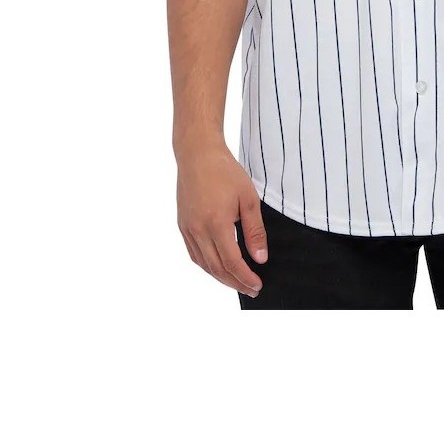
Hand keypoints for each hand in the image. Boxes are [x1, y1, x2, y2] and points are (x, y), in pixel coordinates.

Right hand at [176, 136, 268, 297]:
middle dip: (235, 283)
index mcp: (216, 223)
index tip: (258, 285)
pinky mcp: (182, 225)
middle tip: (251, 290)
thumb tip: (260, 258)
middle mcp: (198, 230)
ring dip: (221, 278)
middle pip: (217, 268)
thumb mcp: (249, 199)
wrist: (197, 154)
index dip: (245, 277)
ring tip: (237, 282)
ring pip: (204, 264)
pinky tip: (219, 267)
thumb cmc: (226, 172)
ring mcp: (187, 229)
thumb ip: (255, 231)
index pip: (232, 262)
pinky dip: (207, 266)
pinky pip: (194, 254)